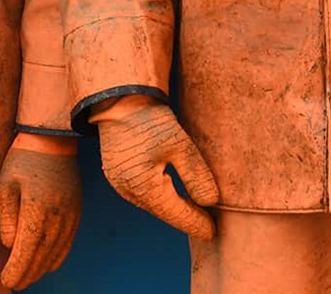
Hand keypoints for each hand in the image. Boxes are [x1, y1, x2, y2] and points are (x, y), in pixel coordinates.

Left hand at [0, 135, 82, 289]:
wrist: (53, 139)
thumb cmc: (23, 159)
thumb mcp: (6, 185)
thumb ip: (7, 219)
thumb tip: (12, 245)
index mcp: (36, 209)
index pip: (26, 250)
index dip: (17, 269)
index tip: (7, 280)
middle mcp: (57, 216)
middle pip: (42, 256)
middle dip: (28, 274)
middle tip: (15, 284)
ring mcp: (70, 214)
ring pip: (57, 252)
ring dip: (42, 268)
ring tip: (28, 277)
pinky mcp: (77, 211)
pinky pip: (68, 242)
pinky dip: (58, 257)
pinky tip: (49, 264)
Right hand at [91, 96, 218, 239]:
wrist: (117, 98)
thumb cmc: (150, 120)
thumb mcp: (179, 145)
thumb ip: (196, 176)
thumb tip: (210, 202)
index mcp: (143, 187)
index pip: (177, 214)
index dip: (197, 223)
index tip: (213, 232)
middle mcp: (128, 191)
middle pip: (164, 212)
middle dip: (186, 218)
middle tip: (209, 225)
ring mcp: (119, 184)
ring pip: (153, 204)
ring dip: (174, 209)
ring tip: (196, 212)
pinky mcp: (117, 174)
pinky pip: (143, 194)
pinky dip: (161, 198)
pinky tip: (174, 196)